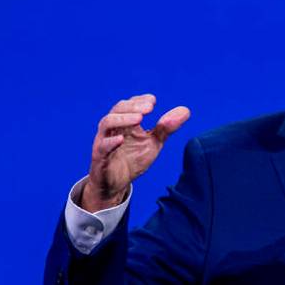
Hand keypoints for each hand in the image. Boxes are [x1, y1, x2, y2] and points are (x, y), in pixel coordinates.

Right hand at [81, 94, 189, 211]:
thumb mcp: (153, 143)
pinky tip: (121, 139)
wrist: (116, 184)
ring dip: (123, 118)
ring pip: (106, 123)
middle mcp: (112, 128)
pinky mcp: (99, 157)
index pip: (129, 104)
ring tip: (139, 118)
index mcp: (125, 123)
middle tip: (149, 108)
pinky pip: (102, 147)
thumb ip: (166, 128)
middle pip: (117, 109)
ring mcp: (104, 141)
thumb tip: (186, 110)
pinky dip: (110, 142)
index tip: (153, 101)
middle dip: (133, 106)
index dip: (139, 100)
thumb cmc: (132, 160)